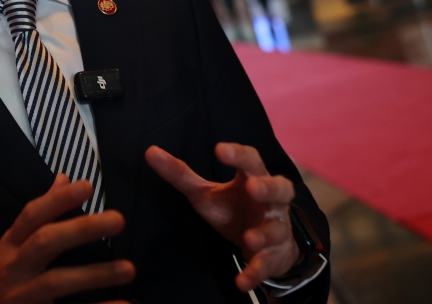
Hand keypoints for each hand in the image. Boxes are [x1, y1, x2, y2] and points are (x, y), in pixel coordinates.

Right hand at [0, 174, 134, 303]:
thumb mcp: (12, 244)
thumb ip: (40, 215)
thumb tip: (64, 179)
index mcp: (10, 245)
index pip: (32, 216)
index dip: (58, 200)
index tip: (86, 185)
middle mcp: (14, 267)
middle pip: (45, 243)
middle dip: (80, 230)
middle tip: (117, 219)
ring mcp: (23, 295)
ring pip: (56, 282)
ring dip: (94, 274)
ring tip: (128, 269)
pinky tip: (123, 303)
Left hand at [145, 143, 298, 292]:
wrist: (266, 245)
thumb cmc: (234, 208)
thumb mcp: (205, 192)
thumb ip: (180, 173)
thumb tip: (150, 151)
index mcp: (252, 178)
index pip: (250, 160)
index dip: (238, 154)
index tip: (219, 149)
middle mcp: (270, 202)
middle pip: (281, 189)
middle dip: (268, 188)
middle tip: (253, 187)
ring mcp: (275, 228)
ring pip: (276, 229)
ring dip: (263, 234)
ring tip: (249, 238)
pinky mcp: (272, 256)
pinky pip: (265, 264)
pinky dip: (254, 273)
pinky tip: (241, 282)